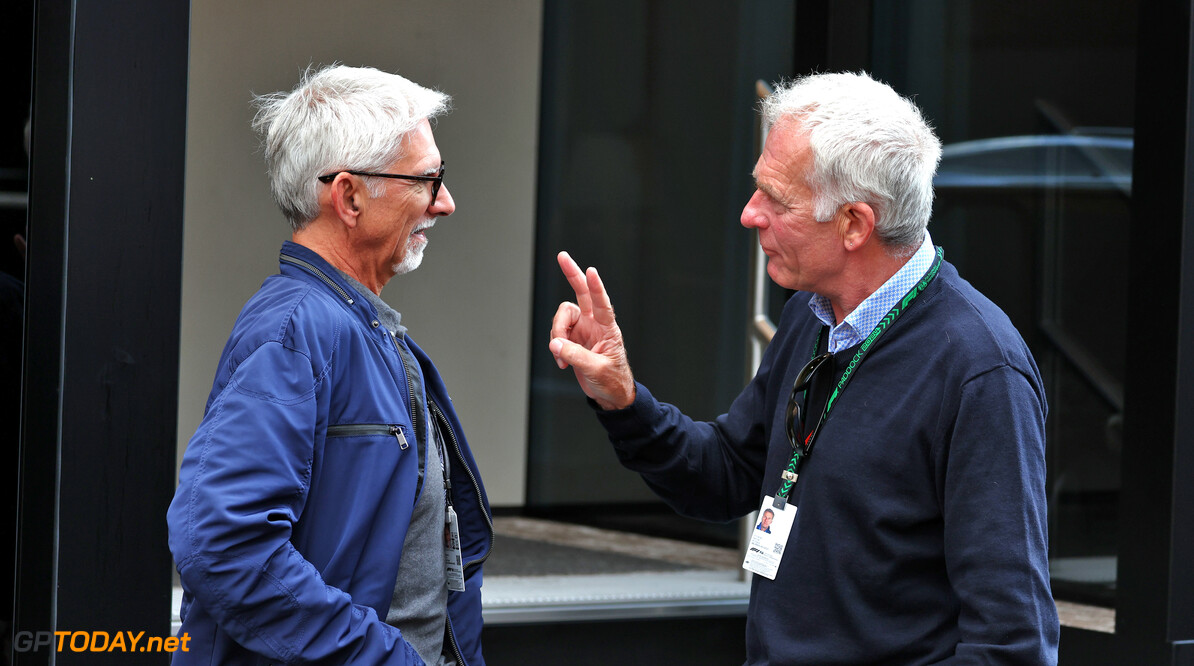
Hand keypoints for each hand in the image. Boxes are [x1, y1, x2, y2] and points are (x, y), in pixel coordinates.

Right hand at [548, 251, 635, 409]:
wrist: (610, 394)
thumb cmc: (612, 380)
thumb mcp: (596, 370)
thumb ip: (575, 355)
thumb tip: (555, 344)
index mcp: (608, 328)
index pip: (602, 303)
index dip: (596, 287)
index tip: (591, 271)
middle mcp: (595, 323)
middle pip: (581, 292)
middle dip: (571, 274)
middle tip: (562, 256)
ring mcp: (583, 329)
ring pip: (562, 317)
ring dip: (557, 333)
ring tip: (561, 356)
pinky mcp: (572, 338)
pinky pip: (557, 333)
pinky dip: (555, 346)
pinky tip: (562, 362)